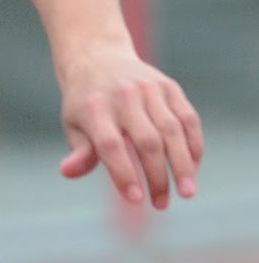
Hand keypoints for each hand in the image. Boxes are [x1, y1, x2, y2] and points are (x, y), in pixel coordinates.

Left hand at [58, 46, 202, 208]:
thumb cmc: (85, 103)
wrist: (99, 58)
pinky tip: (192, 168)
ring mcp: (148, 89)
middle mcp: (123, 96)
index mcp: (93, 108)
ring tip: (186, 192)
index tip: (136, 200)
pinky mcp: (169, 87)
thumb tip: (68, 172)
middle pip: (146, 142)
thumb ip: (79, 151)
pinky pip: (188, 119)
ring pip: (172, 131)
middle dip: (157, 177)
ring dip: (182, 166)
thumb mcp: (73, 124)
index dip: (124, 174)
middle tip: (161, 204)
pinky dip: (193, 145)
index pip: (111, 146)